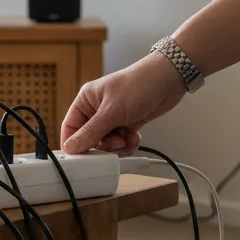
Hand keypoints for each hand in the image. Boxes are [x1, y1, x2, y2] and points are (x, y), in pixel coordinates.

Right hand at [60, 54, 187, 154]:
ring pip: (107, 144)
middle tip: (114, 143)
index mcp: (86, 100)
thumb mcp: (111, 112)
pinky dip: (128, 144)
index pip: (70, 126)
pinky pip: (121, 143)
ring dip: (118, 146)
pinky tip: (135, 136)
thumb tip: (70, 147)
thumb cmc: (138, 85)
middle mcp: (97, 109)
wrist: (168, 80)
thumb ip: (91, 132)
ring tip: (127, 138)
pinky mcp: (127, 124)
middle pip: (90, 139)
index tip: (80, 158)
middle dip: (102, 145)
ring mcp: (113, 118)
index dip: (74, 143)